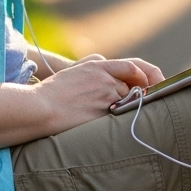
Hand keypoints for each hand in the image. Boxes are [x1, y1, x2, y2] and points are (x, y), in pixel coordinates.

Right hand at [35, 57, 163, 133]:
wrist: (41, 108)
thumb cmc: (53, 91)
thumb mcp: (76, 70)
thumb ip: (97, 68)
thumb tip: (116, 75)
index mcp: (98, 66)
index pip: (132, 67)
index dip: (145, 75)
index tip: (148, 83)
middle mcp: (105, 80)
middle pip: (132, 87)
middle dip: (134, 95)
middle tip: (135, 103)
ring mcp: (106, 98)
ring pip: (127, 102)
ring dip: (126, 108)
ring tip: (114, 115)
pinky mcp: (104, 115)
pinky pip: (119, 117)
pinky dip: (119, 119)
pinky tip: (110, 124)